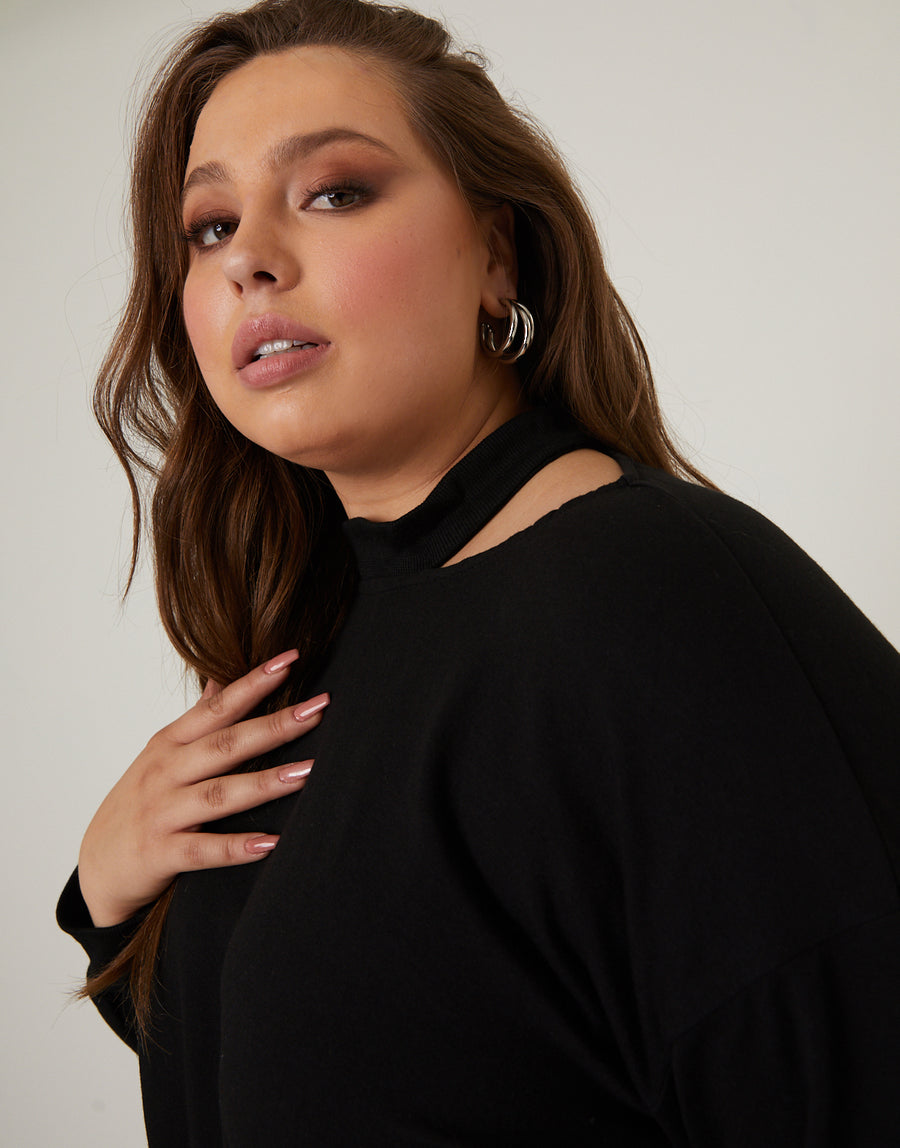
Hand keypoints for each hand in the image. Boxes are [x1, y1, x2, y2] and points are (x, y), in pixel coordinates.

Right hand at [77, 650, 327, 927]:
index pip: (217, 706)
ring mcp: (160, 812)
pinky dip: (235, 847)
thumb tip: (222, 680)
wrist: (97, 867)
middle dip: (273, 725)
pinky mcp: (159, 854)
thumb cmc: (140, 804)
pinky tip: (271, 843)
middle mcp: (165, 772)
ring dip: (264, 783)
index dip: (253, 682)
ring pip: (218, 794)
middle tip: (317, 709)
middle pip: (225, 744)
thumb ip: (196, 721)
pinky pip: (202, 850)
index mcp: (169, 743)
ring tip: (307, 772)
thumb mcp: (162, 755)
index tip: (291, 659)